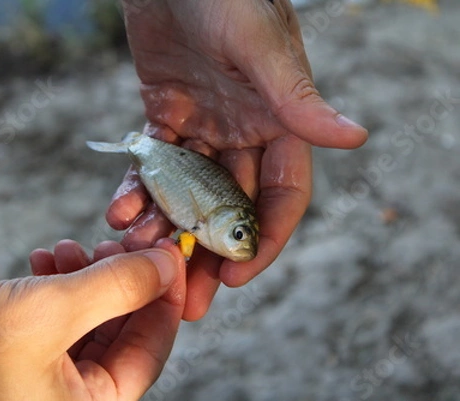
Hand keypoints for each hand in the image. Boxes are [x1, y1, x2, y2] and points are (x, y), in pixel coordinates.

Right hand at [0, 240, 184, 400]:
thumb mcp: (45, 312)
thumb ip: (116, 287)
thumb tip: (169, 264)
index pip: (150, 350)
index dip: (162, 295)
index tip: (168, 250)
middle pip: (121, 332)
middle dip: (117, 280)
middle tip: (112, 243)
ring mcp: (43, 380)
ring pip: (88, 320)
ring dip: (85, 277)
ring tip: (69, 247)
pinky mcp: (18, 356)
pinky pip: (56, 318)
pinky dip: (56, 285)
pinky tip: (45, 258)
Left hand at [109, 0, 367, 319]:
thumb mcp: (261, 47)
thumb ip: (298, 99)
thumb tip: (357, 138)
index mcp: (277, 122)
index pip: (281, 195)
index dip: (264, 239)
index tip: (237, 277)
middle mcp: (242, 131)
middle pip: (229, 206)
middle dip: (208, 252)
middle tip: (187, 300)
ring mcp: (202, 126)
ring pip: (186, 193)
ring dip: (163, 226)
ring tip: (138, 254)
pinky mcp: (163, 115)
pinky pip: (151, 165)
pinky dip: (135, 190)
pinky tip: (118, 214)